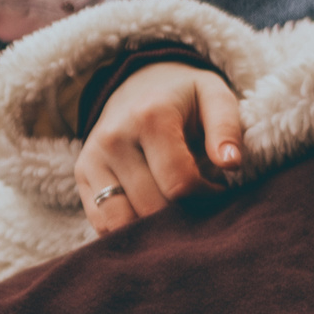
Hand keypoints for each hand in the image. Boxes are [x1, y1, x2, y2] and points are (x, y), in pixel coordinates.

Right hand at [76, 61, 242, 233]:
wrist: (141, 83)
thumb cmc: (186, 97)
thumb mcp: (214, 96)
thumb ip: (226, 128)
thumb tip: (231, 163)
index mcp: (150, 117)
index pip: (180, 183)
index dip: (207, 196)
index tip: (218, 188)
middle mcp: (114, 138)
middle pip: (153, 206)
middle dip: (183, 213)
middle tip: (198, 199)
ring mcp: (93, 158)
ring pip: (124, 221)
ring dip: (154, 228)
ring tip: (174, 208)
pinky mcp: (82, 174)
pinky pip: (102, 222)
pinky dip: (128, 230)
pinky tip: (149, 216)